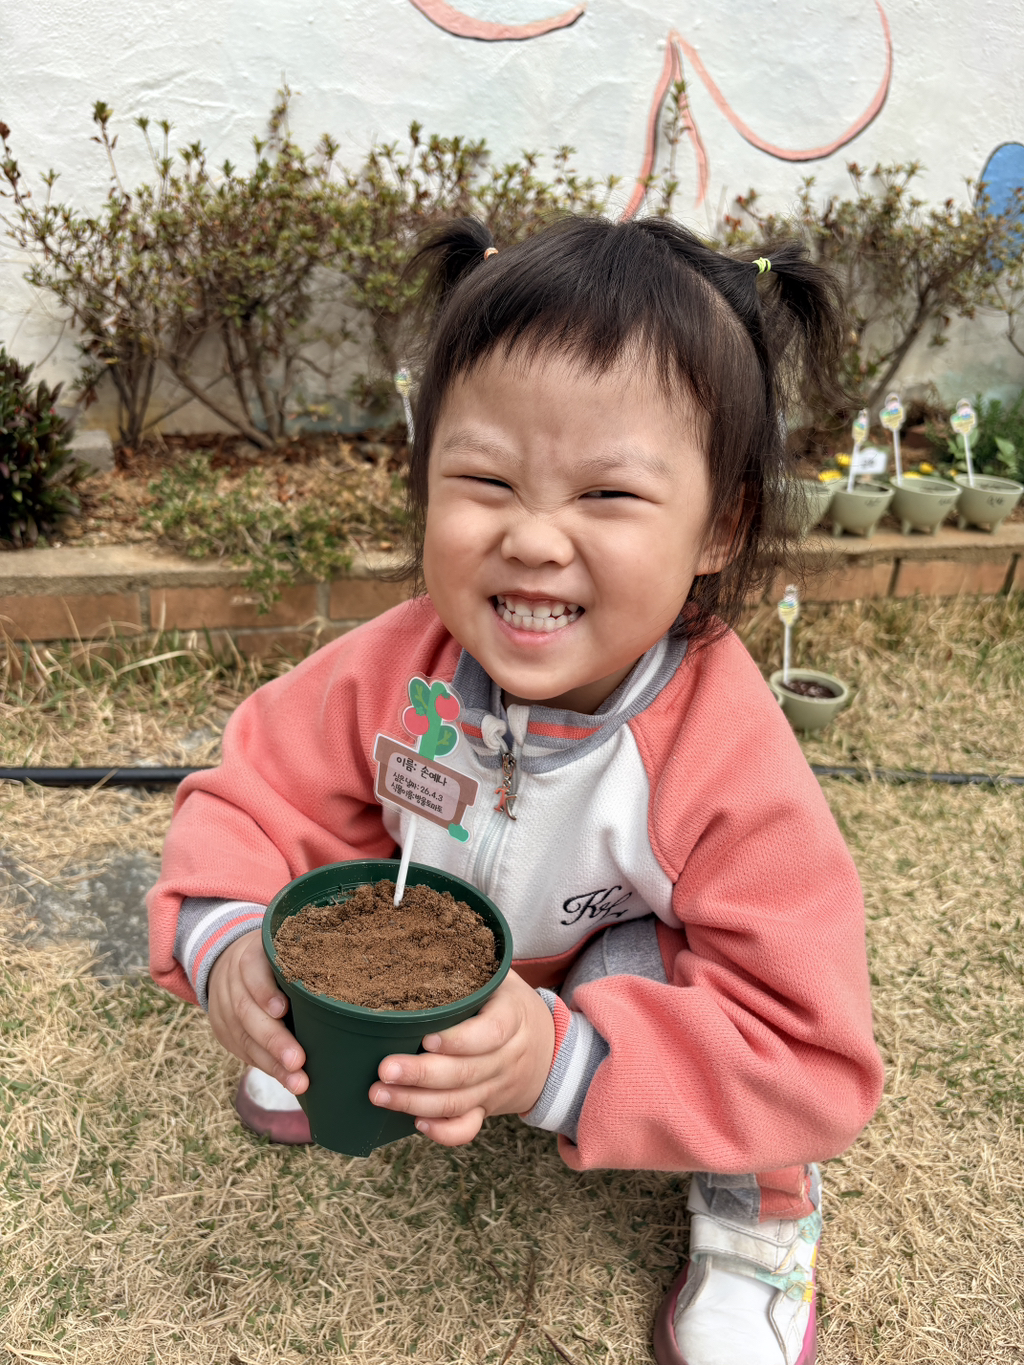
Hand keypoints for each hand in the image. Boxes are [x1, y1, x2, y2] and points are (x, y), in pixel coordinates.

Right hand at [207, 930, 307, 1094]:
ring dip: (273, 1063)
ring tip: (298, 1081)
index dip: (264, 991)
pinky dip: (268, 1067)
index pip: (252, 971)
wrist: (230, 965)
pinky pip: (245, 1052)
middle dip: (274, 1039)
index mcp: (251, 956)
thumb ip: (304, 960)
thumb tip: (349, 979)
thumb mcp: (283, 949)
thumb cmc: (275, 960)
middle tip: (298, 1061)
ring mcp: (225, 1009)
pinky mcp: (225, 1032)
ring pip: (246, 1038)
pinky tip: (288, 1079)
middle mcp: (233, 982)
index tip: (282, 1009)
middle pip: (247, 1011)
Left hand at [368, 970, 554, 1146]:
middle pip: (467, 1073)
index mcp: (512, 1017)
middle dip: (422, 1074)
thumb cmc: (509, 1004)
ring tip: (380, 1094)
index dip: (460, 1040)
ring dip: (416, 1102)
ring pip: (459, 1102)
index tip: (426, 1038)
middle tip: (384, 1069)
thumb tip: (416, 950)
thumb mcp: (500, 978)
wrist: (549, 1047)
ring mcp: (496, 1086)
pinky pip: (469, 1127)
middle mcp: (507, 1057)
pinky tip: (415, 1123)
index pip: (491, 1034)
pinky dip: (444, 1132)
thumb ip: (468, 969)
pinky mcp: (487, 1108)